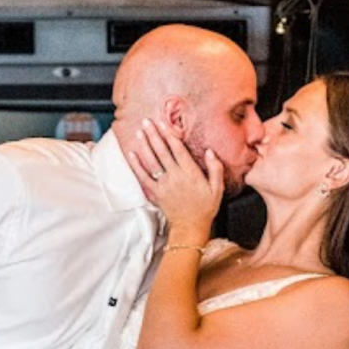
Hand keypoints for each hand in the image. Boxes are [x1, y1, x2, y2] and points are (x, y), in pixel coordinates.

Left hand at [126, 118, 222, 236]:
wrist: (190, 227)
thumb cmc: (205, 208)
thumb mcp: (217, 188)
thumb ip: (215, 169)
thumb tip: (210, 152)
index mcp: (190, 173)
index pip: (178, 149)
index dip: (170, 135)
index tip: (163, 122)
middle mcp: (175, 176)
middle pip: (162, 151)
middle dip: (154, 135)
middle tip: (147, 121)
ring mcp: (163, 184)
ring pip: (152, 161)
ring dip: (145, 145)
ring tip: (140, 132)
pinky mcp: (155, 193)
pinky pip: (144, 177)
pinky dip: (137, 165)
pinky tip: (131, 154)